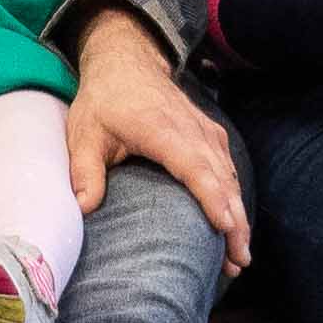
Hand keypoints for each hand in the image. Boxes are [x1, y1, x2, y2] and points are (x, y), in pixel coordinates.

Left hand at [64, 12, 249, 275]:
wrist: (126, 61)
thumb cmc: (104, 101)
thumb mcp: (85, 133)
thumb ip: (84, 172)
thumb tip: (83, 210)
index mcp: (161, 129)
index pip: (194, 166)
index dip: (212, 197)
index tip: (226, 226)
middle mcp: (191, 130)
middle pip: (221, 178)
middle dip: (234, 221)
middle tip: (238, 261)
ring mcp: (205, 131)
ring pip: (230, 176)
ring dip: (238, 214)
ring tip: (239, 255)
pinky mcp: (210, 135)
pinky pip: (228, 168)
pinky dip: (234, 197)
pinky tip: (235, 224)